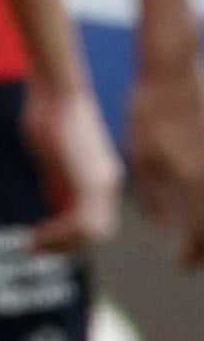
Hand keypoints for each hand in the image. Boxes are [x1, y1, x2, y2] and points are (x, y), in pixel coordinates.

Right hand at [25, 73, 124, 254]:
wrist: (59, 94)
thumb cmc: (50, 117)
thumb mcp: (54, 158)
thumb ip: (58, 182)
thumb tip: (53, 201)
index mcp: (100, 179)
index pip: (96, 222)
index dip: (70, 238)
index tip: (38, 240)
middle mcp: (107, 184)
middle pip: (99, 234)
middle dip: (67, 247)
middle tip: (35, 246)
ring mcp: (101, 184)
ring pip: (93, 233)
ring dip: (61, 244)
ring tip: (33, 243)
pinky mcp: (88, 182)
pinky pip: (80, 222)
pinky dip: (57, 235)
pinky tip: (35, 233)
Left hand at [121, 47, 203, 266]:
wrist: (172, 76)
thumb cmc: (151, 116)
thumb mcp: (142, 160)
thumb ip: (155, 197)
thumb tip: (163, 226)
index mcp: (192, 181)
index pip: (199, 233)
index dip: (191, 255)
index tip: (182, 265)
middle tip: (196, 258)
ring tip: (200, 239)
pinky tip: (199, 205)